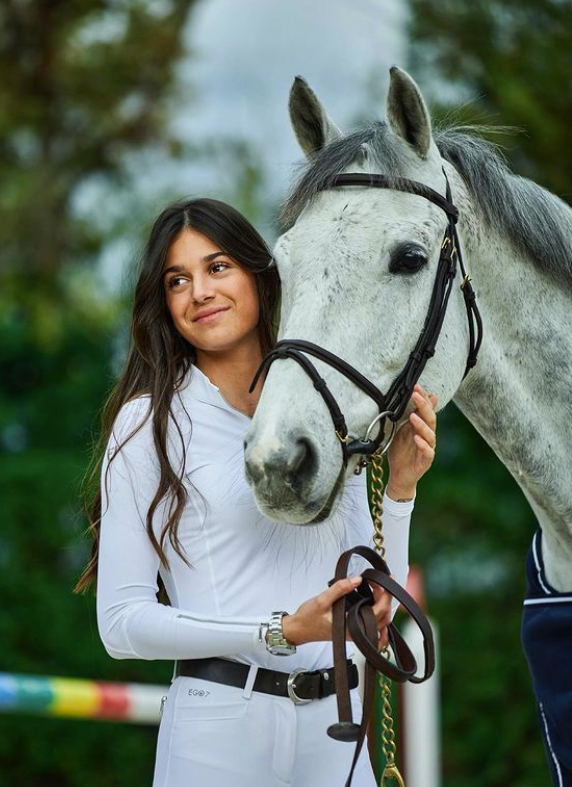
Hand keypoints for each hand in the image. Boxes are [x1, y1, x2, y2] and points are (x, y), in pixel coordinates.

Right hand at [282, 577, 389, 647]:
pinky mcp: (353, 630)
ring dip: (383, 606)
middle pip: (383, 617)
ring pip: (380, 623)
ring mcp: (356, 633)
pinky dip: (380, 622)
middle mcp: (357, 633)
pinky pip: (373, 629)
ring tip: (378, 588)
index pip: (378, 612)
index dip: (384, 594)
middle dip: (385, 597)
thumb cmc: (308, 619)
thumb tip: (357, 579)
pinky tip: (379, 612)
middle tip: (379, 580)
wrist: (299, 630)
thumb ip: (340, 589)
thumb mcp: (322, 600)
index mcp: (352, 627)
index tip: (383, 579)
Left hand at [386, 384, 437, 499]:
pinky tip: (417, 438)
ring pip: (430, 435)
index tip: (416, 387)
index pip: (426, 410)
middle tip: (416, 395)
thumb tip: (419, 399)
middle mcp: (428, 437)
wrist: (399, 475)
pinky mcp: (425, 462)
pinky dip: (423, 445)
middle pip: (430, 419)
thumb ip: (410, 416)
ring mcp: (428, 449)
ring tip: (413, 416)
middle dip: (424, 406)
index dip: (423, 398)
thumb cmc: (401, 452)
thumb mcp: (402, 430)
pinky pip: (428, 452)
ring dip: (422, 425)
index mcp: (422, 428)